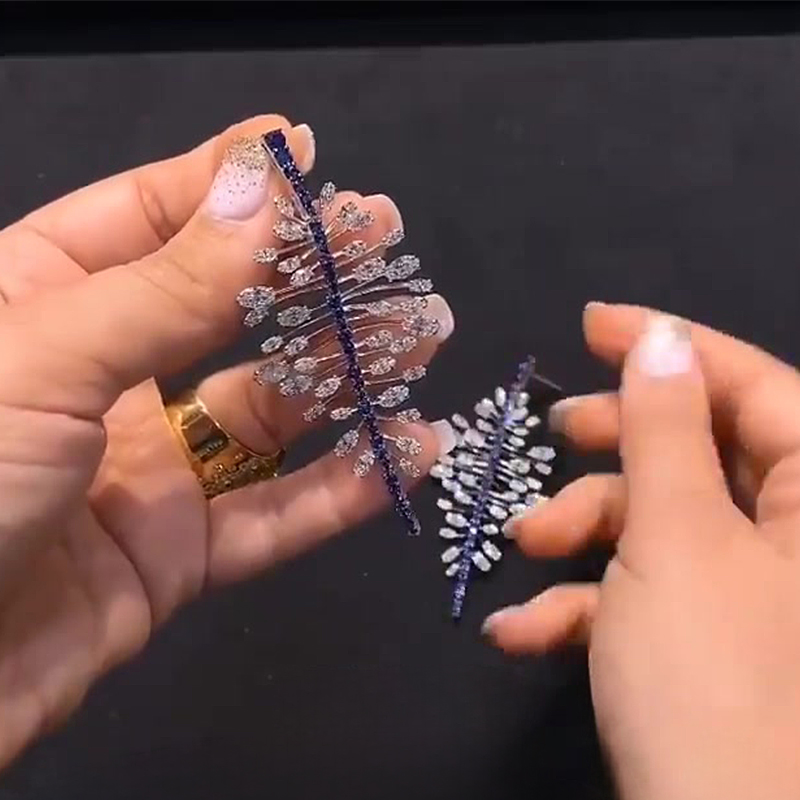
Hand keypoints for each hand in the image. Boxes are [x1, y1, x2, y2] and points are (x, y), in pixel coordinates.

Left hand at [0, 114, 453, 767]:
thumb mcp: (44, 361)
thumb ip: (168, 286)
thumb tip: (267, 187)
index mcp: (40, 300)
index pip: (147, 216)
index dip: (228, 183)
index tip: (303, 153)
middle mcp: (99, 377)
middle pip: (226, 313)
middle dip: (309, 280)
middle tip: (388, 246)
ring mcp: (143, 469)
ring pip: (266, 414)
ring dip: (346, 378)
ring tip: (420, 336)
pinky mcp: (174, 555)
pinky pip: (272, 517)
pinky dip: (342, 492)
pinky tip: (407, 454)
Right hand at [485, 303, 799, 799]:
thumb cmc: (712, 679)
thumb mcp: (676, 537)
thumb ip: (666, 429)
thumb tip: (659, 337)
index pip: (752, 385)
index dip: (671, 345)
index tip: (592, 323)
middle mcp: (795, 538)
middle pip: (701, 451)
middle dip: (617, 445)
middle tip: (559, 431)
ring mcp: (752, 595)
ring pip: (661, 524)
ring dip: (584, 532)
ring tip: (527, 546)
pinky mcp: (709, 646)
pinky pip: (648, 596)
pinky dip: (585, 607)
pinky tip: (524, 633)